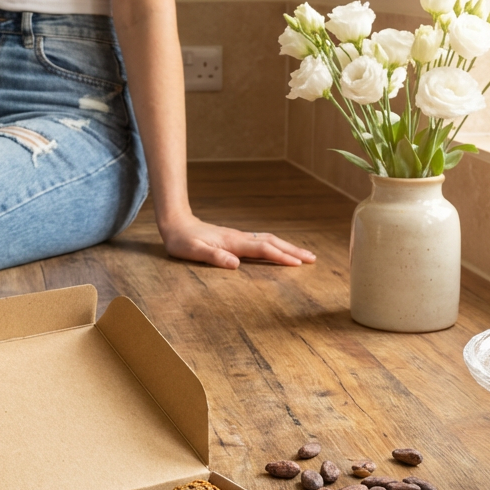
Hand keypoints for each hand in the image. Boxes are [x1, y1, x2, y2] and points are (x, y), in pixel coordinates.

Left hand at [159, 214, 315, 269]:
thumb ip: (214, 257)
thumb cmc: (182, 241)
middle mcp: (239, 238)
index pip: (262, 249)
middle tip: (312, 259)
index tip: (297, 264)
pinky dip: (276, 245)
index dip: (280, 257)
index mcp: (232, 243)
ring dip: (287, 247)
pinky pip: (262, 242)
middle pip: (272, 242)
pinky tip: (281, 250)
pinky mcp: (236, 239)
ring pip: (269, 240)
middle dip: (293, 250)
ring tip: (304, 255)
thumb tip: (235, 264)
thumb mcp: (193, 252)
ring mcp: (239, 237)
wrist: (176, 224)